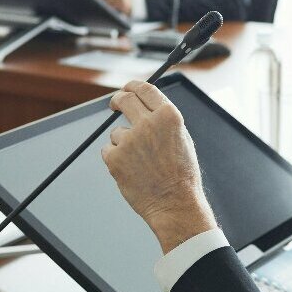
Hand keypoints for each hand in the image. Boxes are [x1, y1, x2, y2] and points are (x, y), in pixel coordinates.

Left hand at [101, 80, 216, 252]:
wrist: (175, 204)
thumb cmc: (181, 175)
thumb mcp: (182, 139)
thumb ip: (164, 119)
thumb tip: (145, 104)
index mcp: (169, 116)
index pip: (145, 89)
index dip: (133, 86)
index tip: (127, 89)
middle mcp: (149, 124)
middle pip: (125, 99)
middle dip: (118, 99)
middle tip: (115, 104)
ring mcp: (130, 140)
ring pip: (117, 133)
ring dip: (124, 143)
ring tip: (142, 164)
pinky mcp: (115, 157)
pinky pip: (109, 151)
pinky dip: (116, 159)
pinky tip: (132, 172)